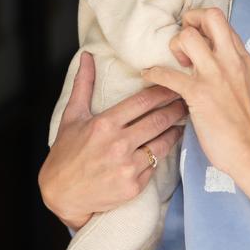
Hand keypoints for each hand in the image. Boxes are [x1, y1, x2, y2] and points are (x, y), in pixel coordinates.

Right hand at [38, 52, 186, 229]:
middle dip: (176, 108)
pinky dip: (161, 154)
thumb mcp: (72, 116)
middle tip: (187, 100)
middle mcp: (118, 145)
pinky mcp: (134, 186)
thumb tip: (86, 56)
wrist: (62, 194)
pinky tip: (167, 145)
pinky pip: (155, 165)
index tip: (175, 84)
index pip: (143, 101)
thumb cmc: (66, 153)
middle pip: (159, 120)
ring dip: (175, 130)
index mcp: (104, 124)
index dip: (163, 91)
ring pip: (163, 143)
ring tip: (183, 121)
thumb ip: (83, 85)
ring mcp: (127, 167)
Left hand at [142, 8, 249, 182]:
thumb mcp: (246, 84)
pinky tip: (148, 76)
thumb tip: (210, 55)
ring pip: (187, 37)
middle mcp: (231, 60)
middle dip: (190, 20)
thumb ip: (231, 66)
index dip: (203, 24)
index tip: (196, 39)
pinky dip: (153, 73)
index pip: (222, 21)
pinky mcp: (199, 95)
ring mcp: (215, 76)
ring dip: (174, 46)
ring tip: (175, 63)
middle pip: (210, 16)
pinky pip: (168, 74)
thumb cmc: (245, 123)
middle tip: (184, 42)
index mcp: (242, 58)